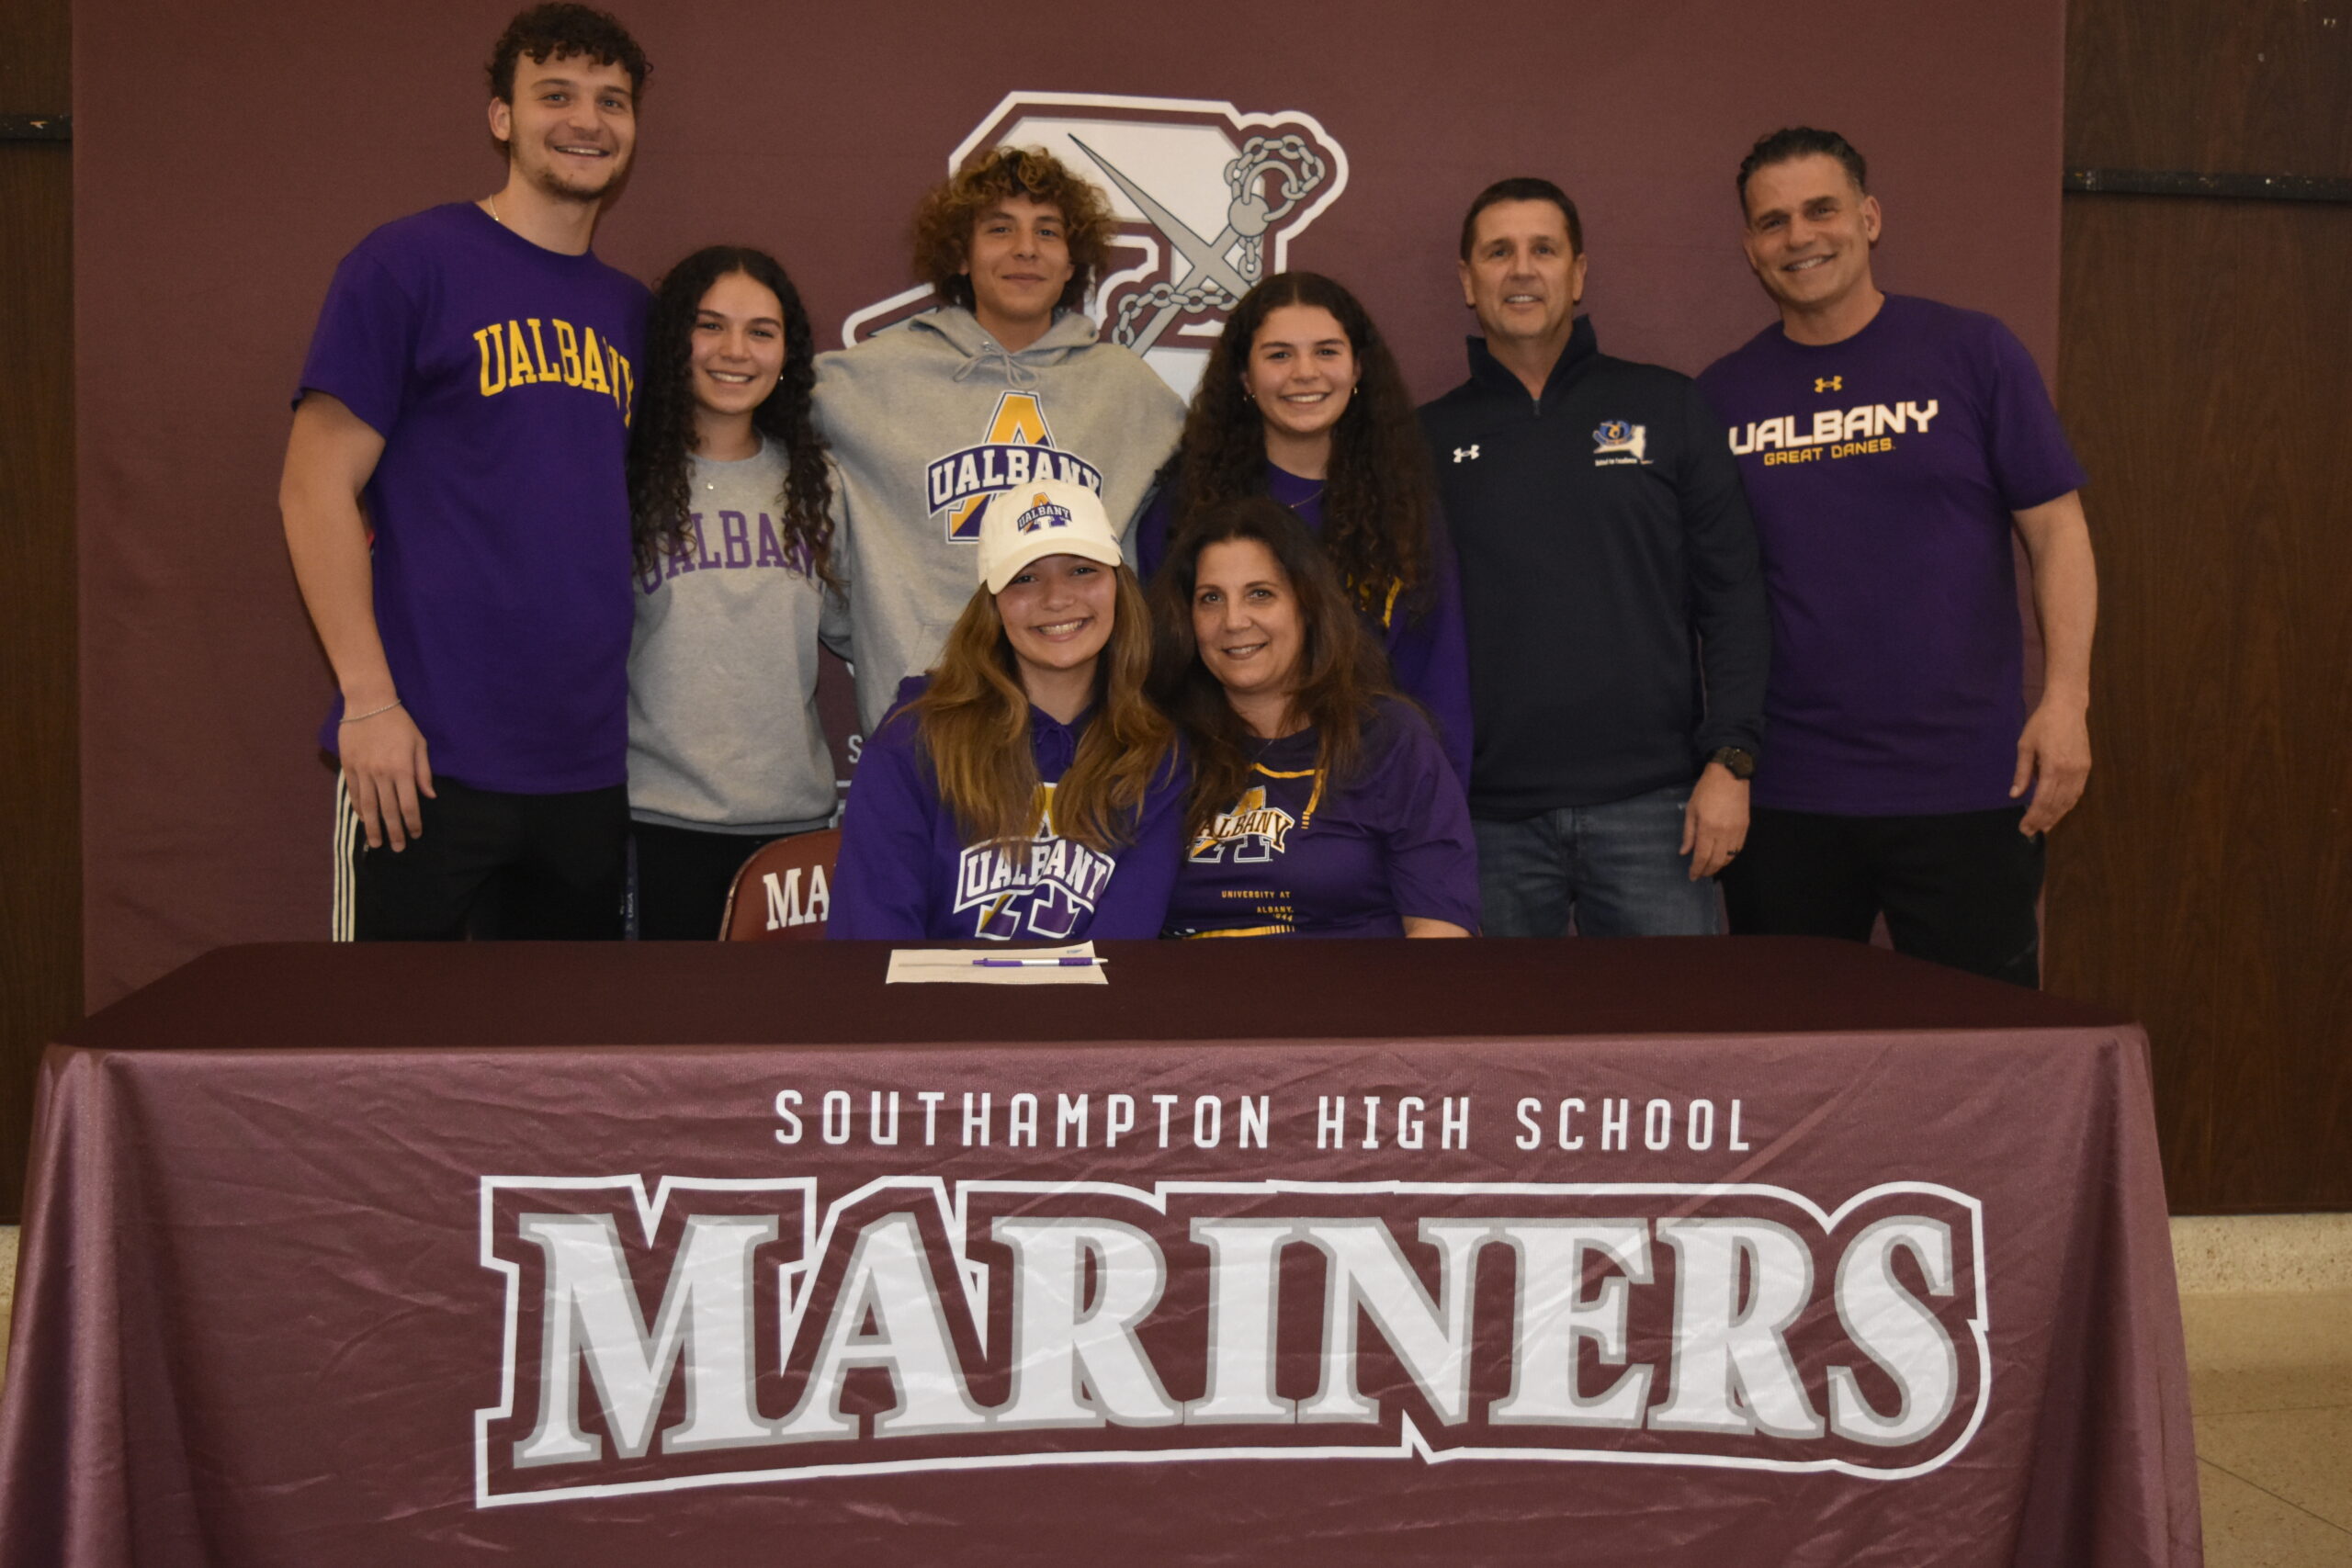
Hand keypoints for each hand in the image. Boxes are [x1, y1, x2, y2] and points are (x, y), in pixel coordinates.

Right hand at [340, 703, 434, 850]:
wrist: (368, 704)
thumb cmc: (399, 723)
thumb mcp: (419, 744)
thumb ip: (424, 772)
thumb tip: (430, 796)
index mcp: (402, 769)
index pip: (409, 804)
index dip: (413, 823)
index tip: (416, 835)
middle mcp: (382, 774)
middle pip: (388, 810)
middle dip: (394, 832)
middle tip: (397, 849)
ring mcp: (363, 771)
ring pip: (368, 806)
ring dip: (373, 827)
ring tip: (377, 843)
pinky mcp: (349, 767)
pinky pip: (354, 793)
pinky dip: (359, 808)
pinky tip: (363, 819)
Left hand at [1681, 762, 1749, 879]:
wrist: (1730, 775)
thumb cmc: (1706, 790)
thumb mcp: (1691, 810)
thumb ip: (1688, 834)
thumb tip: (1684, 852)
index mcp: (1707, 828)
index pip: (1702, 856)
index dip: (1696, 869)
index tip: (1692, 876)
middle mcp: (1723, 833)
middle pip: (1716, 861)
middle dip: (1707, 870)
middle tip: (1700, 874)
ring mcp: (1736, 832)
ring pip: (1729, 857)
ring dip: (1719, 866)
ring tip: (1710, 868)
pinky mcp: (1745, 828)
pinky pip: (1738, 849)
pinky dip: (1730, 857)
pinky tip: (1722, 857)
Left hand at [2011, 700, 2089, 834]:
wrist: (2067, 707)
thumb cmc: (2042, 724)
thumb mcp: (2025, 746)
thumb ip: (2022, 773)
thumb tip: (2015, 795)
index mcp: (2053, 767)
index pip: (2042, 800)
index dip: (2033, 817)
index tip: (2024, 828)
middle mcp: (2070, 772)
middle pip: (2056, 804)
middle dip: (2043, 820)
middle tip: (2030, 832)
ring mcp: (2081, 770)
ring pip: (2069, 801)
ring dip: (2056, 816)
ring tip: (2044, 827)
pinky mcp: (2086, 767)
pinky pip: (2077, 792)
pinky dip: (2068, 805)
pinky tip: (2059, 812)